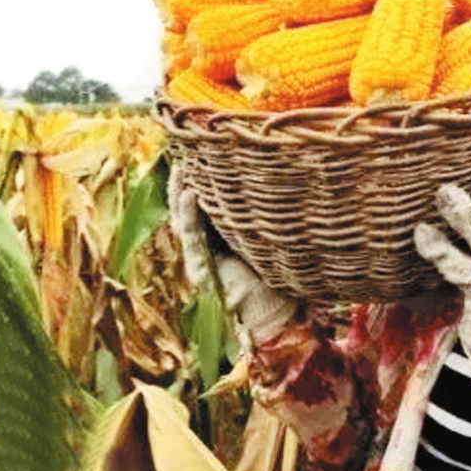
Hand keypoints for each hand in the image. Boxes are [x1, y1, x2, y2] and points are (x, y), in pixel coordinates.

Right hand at [169, 163, 295, 343]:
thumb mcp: (273, 243)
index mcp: (223, 238)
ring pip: (184, 217)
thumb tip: (290, 184)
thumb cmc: (282, 284)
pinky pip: (192, 236)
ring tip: (182, 163)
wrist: (277, 322)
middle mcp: (208, 246)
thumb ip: (269, 220)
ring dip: (181, 190)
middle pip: (189, 206)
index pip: (207, 202)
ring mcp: (201, 258)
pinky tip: (190, 192)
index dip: (203, 178)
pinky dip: (189, 214)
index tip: (205, 150)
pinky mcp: (202, 269)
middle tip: (187, 148)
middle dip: (186, 178)